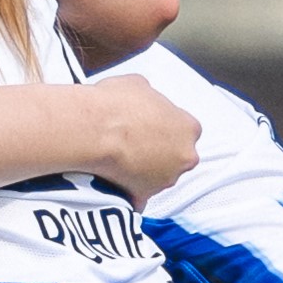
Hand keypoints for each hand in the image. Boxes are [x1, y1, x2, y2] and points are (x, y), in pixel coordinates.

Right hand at [42, 77, 200, 192]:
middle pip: (176, 157)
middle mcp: (184, 156)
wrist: (93, 129)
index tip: (149, 126)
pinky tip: (115, 185)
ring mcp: (166, 179)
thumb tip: (143, 100)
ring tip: (118, 160)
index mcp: (188, 127)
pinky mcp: (144, 196)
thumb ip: (149, 96)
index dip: (165, 128)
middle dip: (159, 152)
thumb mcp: (137, 84)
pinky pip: (138, 198)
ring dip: (144, 171)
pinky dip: (128, 193)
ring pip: (158, 177)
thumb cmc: (115, 104)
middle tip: (134, 143)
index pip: (185, 130)